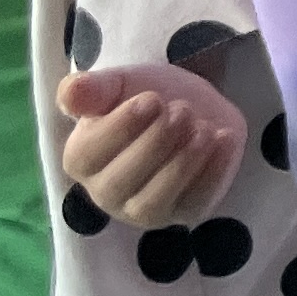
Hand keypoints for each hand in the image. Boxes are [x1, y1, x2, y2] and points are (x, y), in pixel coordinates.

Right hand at [58, 62, 248, 224]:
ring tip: (204, 129)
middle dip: (154, 144)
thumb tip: (71, 92)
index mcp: (83, 159)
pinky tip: (225, 139)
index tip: (151, 99)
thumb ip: (94, 89)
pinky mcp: (184, 211)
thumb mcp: (122, 84)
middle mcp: (106, 192)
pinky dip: (213, 172)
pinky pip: (194, 204)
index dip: (119, 128)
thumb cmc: (148, 98)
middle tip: (182, 111)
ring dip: (180, 165)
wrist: (195, 108)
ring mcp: (143, 209)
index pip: (86, 156)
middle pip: (118, 183)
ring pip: (151, 204)